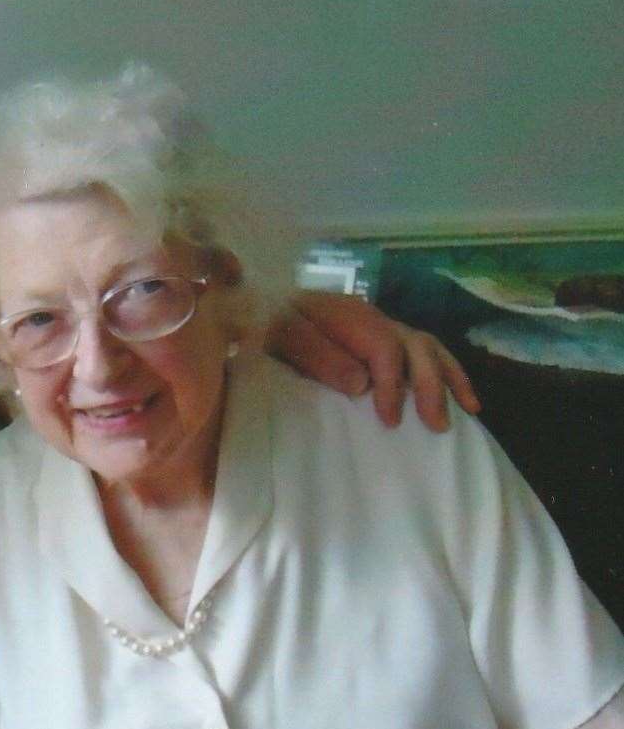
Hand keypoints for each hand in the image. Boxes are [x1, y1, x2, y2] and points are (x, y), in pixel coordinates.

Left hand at [268, 293, 479, 431]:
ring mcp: (381, 326)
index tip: (391, 420)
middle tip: (436, 425)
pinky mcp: (382, 337)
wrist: (260, 303)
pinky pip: (422, 352)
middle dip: (430, 386)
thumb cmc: (268, 322)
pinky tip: (459, 395)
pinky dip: (445, 371)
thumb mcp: (281, 336)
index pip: (383, 348)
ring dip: (449, 378)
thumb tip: (362, 384)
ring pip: (427, 346)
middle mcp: (373, 318)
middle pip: (415, 346)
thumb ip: (316, 356)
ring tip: (467, 410)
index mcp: (347, 316)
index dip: (392, 384)